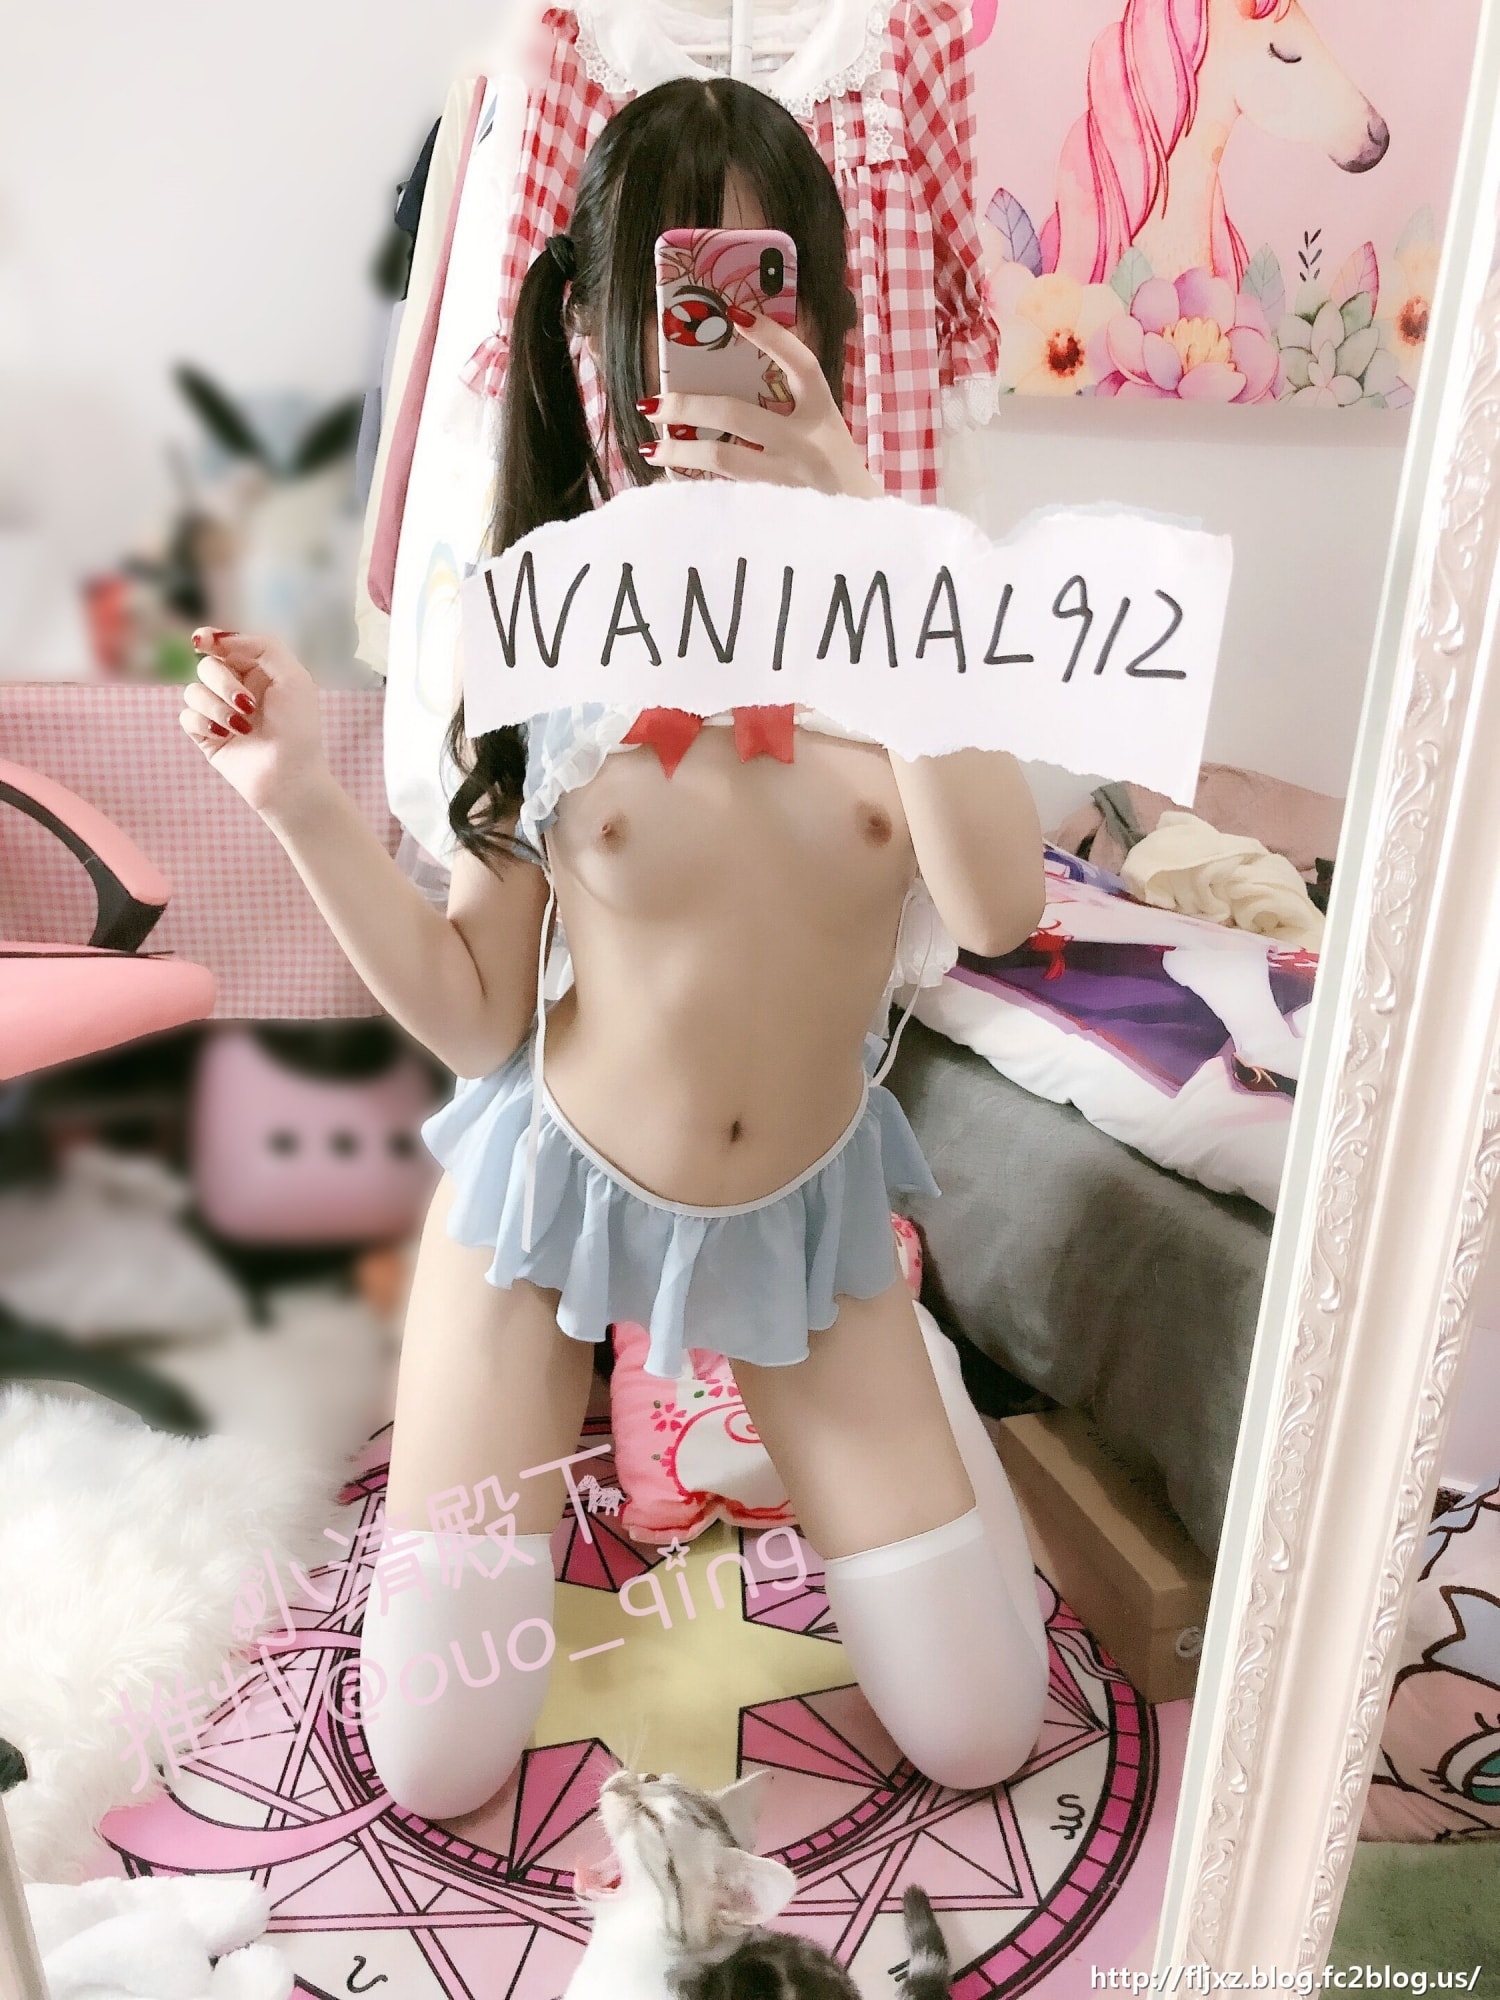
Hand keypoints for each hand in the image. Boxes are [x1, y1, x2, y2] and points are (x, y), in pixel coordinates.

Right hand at [179, 629, 329, 819]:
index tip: (201, 641)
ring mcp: (219, 712)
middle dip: (223, 683)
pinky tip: (225, 735)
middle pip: (207, 666)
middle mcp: (237, 689)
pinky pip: (186, 716)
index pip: (226, 646)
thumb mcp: (293, 677)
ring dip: (216, 707)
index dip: (211, 640)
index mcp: (259, 672)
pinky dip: (204, 723)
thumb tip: (218, 638)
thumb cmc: (298, 728)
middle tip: (248, 705)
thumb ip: (262, 646)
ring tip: (242, 727)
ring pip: (193, 691)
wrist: (289, 777)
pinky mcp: (206, 735)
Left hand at [639, 313, 880, 498]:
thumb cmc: (836, 471)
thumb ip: (790, 407)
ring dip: (681, 451)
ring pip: (723, 459)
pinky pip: (725, 491)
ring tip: (650, 448)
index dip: (772, 338)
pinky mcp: (774, 508)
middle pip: (737, 415)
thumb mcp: (825, 429)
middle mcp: (805, 443)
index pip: (802, 365)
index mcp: (823, 413)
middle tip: (654, 403)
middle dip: (689, 406)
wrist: (861, 524)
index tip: (736, 316)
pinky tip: (670, 480)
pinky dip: (694, 485)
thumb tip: (725, 386)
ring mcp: (788, 478)